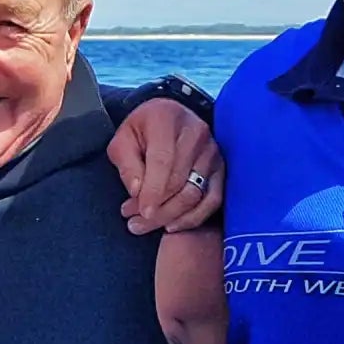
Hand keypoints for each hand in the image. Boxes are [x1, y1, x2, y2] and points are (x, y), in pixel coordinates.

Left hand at [107, 98, 223, 233]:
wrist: (167, 120)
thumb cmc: (142, 131)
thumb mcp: (122, 141)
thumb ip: (127, 165)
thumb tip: (137, 191)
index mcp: (166, 118)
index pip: (163, 160)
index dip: (153, 190)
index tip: (142, 211)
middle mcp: (195, 132)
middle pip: (179, 181)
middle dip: (157, 208)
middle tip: (134, 221)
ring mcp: (212, 151)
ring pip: (195, 193)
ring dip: (171, 215)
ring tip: (146, 224)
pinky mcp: (221, 167)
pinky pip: (212, 200)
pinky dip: (193, 217)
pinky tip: (173, 225)